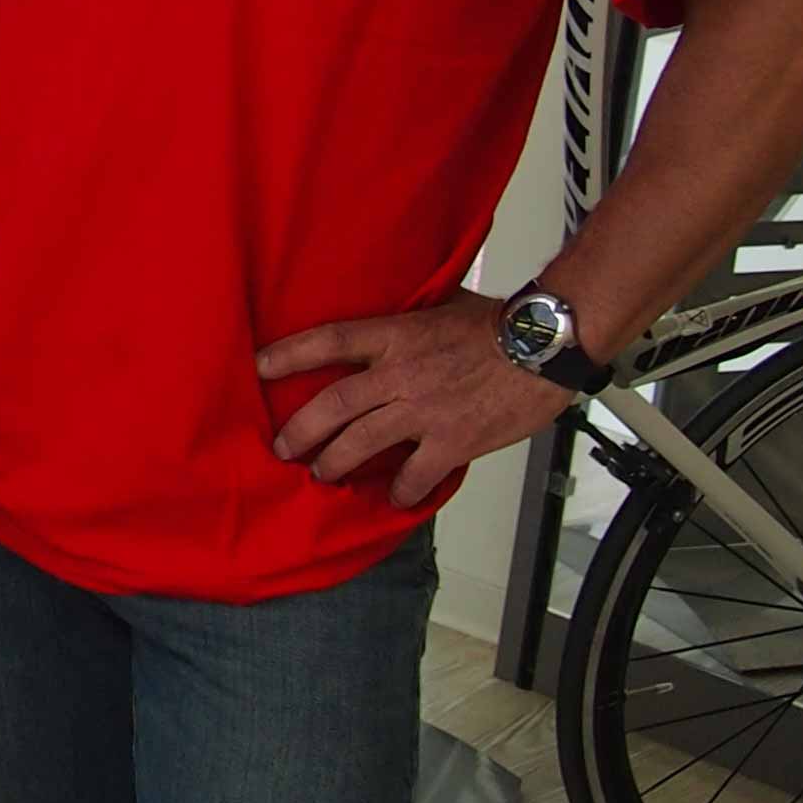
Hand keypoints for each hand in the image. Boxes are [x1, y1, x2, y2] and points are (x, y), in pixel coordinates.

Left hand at [256, 297, 573, 508]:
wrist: (544, 346)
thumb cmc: (500, 323)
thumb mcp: (443, 305)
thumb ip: (411, 316)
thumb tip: (396, 312)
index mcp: (395, 336)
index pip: (328, 341)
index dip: (288, 354)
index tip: (258, 367)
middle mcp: (400, 374)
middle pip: (332, 405)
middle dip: (299, 430)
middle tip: (282, 447)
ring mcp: (424, 411)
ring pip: (361, 443)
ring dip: (335, 463)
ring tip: (322, 474)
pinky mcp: (452, 441)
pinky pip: (415, 475)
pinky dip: (401, 490)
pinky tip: (395, 496)